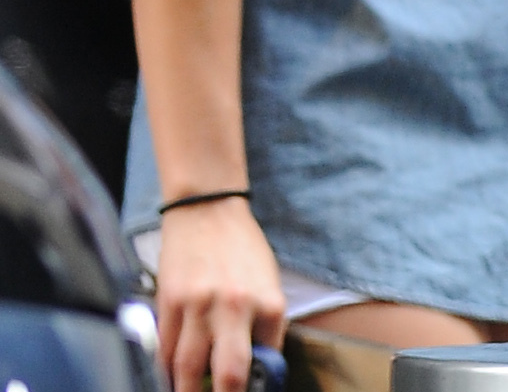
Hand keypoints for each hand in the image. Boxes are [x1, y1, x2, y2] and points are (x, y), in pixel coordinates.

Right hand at [154, 197, 283, 391]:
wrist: (207, 208)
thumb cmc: (240, 248)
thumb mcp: (268, 283)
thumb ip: (264, 326)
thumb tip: (258, 370)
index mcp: (269, 302)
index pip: (268, 363)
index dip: (258, 387)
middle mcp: (236, 307)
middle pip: (229, 376)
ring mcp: (199, 306)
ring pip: (187, 371)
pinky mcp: (170, 302)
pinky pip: (165, 351)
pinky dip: (166, 371)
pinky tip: (170, 378)